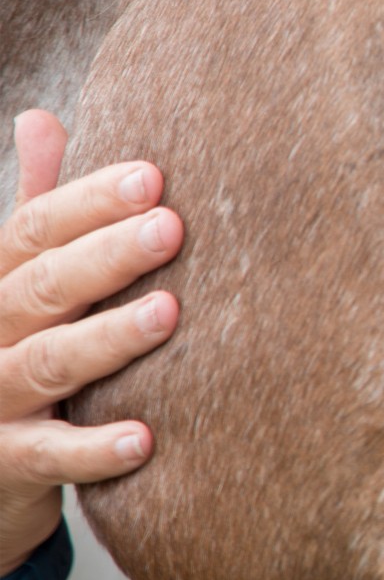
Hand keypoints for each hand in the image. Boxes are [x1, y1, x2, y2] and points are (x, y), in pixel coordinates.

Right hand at [0, 111, 179, 574]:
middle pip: (44, 287)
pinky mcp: (6, 464)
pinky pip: (48, 456)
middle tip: (172, 226)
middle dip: (107, 256)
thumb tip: (39, 115)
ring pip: (49, 363)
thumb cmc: (19, 347)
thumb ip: (39, 209)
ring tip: (170, 312)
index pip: (34, 231)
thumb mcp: (19, 276)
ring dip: (108, 338)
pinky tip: (145, 439)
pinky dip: (94, 449)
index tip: (153, 175)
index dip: (89, 201)